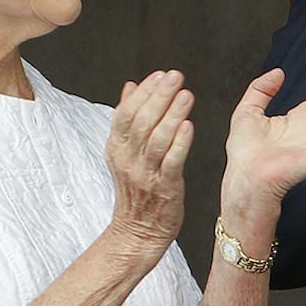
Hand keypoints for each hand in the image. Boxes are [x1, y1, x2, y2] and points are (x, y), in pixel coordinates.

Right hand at [106, 70, 194, 253]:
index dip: (143, 92)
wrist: (137, 231)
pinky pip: (171, 162)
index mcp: (117, 148)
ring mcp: (145, 174)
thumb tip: (130, 86)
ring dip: (172, 114)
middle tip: (175, 77)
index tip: (160, 75)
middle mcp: (128, 159)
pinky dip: (180, 143)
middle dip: (159, 96)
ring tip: (186, 95)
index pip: (125, 113)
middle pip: (141, 121)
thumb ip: (127, 118)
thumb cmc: (136, 189)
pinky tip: (189, 126)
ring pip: (157, 139)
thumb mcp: (123, 152)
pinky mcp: (164, 188)